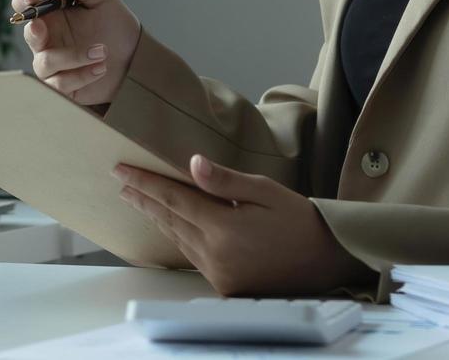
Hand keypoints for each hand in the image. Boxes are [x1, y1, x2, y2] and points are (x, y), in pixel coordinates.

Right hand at [14, 0, 141, 106]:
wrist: (135, 57)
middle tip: (42, 25)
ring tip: (103, 51)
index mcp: (51, 15)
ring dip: (74, 56)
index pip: (25, 6)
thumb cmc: (114, 24)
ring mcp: (53, 65)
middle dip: (34, 30)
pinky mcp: (62, 86)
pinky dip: (82, 75)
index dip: (22, 0)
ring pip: (46, 63)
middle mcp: (47, 40)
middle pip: (29, 35)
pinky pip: (60, 84)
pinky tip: (101, 67)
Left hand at [114, 154, 376, 296]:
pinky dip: (176, 235)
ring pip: (177, 238)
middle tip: (121, 181)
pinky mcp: (223, 284)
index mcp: (222, 227)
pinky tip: (169, 225)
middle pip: (169, 219)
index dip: (145, 183)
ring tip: (138, 199)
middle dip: (143, 199)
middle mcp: (213, 253)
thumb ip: (225, 180)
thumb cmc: (299, 220)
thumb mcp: (265, 191)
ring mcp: (217, 272)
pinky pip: (191, 254)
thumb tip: (191, 163)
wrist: (326, 263)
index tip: (121, 170)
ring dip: (156, 217)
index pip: (173, 198)